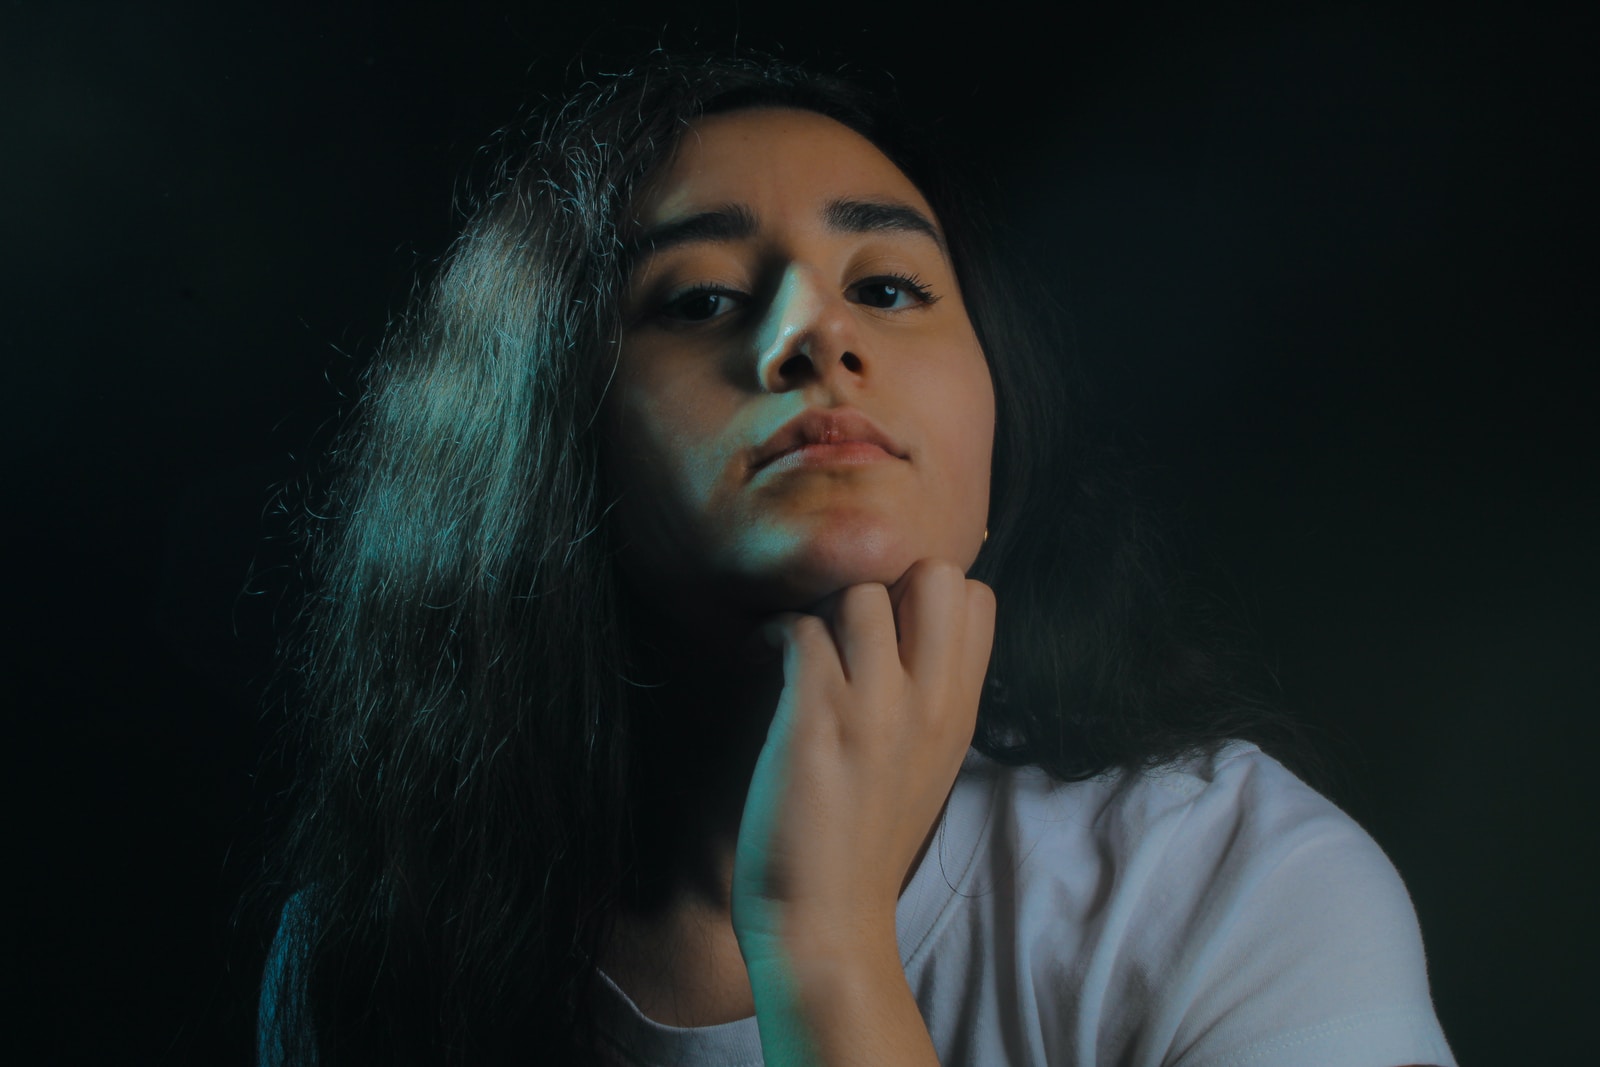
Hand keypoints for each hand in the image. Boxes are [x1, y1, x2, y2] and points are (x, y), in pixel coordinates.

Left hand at [730, 558, 995, 963]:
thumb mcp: (929, 766)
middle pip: (936, 574)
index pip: (979, 599)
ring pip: (860, 590)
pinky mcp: (817, 719)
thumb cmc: (865, 846)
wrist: (827, 925)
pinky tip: (764, 660)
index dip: (926, 595)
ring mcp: (875, 709)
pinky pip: (801, 628)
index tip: (885, 627)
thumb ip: (931, 701)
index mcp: (959, 712)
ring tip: (798, 645)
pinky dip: (774, 632)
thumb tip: (910, 640)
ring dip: (821, 607)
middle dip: (886, 581)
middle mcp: (929, 703)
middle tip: (843, 625)